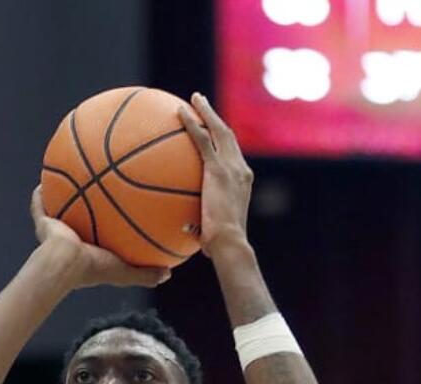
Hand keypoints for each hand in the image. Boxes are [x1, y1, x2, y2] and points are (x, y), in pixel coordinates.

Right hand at [30, 187, 168, 289]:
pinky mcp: (42, 224)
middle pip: (79, 218)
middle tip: (95, 187)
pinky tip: (45, 179)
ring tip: (71, 176)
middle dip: (86, 204)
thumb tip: (167, 273)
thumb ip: (145, 273)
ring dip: (62, 195)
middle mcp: (71, 240)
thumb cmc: (92, 268)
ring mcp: (55, 232)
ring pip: (58, 209)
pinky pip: (40, 205)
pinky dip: (41, 194)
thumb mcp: (124, 271)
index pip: (100, 235)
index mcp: (89, 251)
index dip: (107, 223)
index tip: (118, 211)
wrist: (64, 264)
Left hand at [178, 93, 252, 255]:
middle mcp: (241, 169)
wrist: (230, 243)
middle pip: (228, 135)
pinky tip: (179, 112)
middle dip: (216, 117)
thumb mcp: (210, 232)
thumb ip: (197, 225)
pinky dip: (191, 123)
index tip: (213, 131)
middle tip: (202, 104)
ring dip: (206, 111)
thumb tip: (183, 228)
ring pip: (219, 130)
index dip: (223, 141)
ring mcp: (231, 167)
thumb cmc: (220, 246)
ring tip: (194, 98)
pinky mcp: (218, 169)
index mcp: (242, 182)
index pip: (232, 155)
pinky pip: (202, 139)